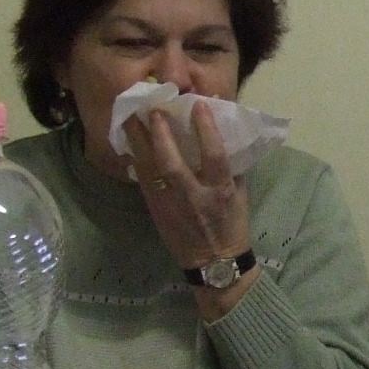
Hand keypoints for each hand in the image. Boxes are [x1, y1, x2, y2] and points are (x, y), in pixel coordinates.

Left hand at [126, 102, 254, 318]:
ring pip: (149, 169)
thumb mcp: (240, 194)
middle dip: (161, 134)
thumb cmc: (232, 225)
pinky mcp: (155, 208)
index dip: (206, 129)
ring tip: (130, 115)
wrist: (214, 263)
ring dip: (138, 140)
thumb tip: (222, 129)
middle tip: (153, 106)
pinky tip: (128, 139)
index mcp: (220, 191)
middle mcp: (193, 196)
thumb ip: (231, 165)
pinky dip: (134, 156)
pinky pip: (141, 178)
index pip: (214, 155)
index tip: (199, 104)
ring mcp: (170, 203)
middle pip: (172, 162)